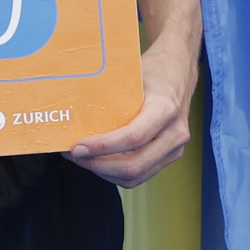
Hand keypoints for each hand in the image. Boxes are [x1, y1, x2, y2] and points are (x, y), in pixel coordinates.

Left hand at [68, 41, 197, 187]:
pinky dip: (115, 173)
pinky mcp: (169, 157)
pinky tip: (99, 160)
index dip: (102, 147)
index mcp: (166, 109)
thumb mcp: (132, 77)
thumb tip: (71, 113)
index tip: (77, 147)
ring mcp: (175, 149)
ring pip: (136, 176)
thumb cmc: (152, 73)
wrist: (178, 73)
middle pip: (134, 165)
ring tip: (82, 158)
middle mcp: (175, 133)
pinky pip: (141, 175)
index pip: (133, 138)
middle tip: (74, 154)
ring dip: (104, 172)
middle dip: (98, 165)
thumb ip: (110, 97)